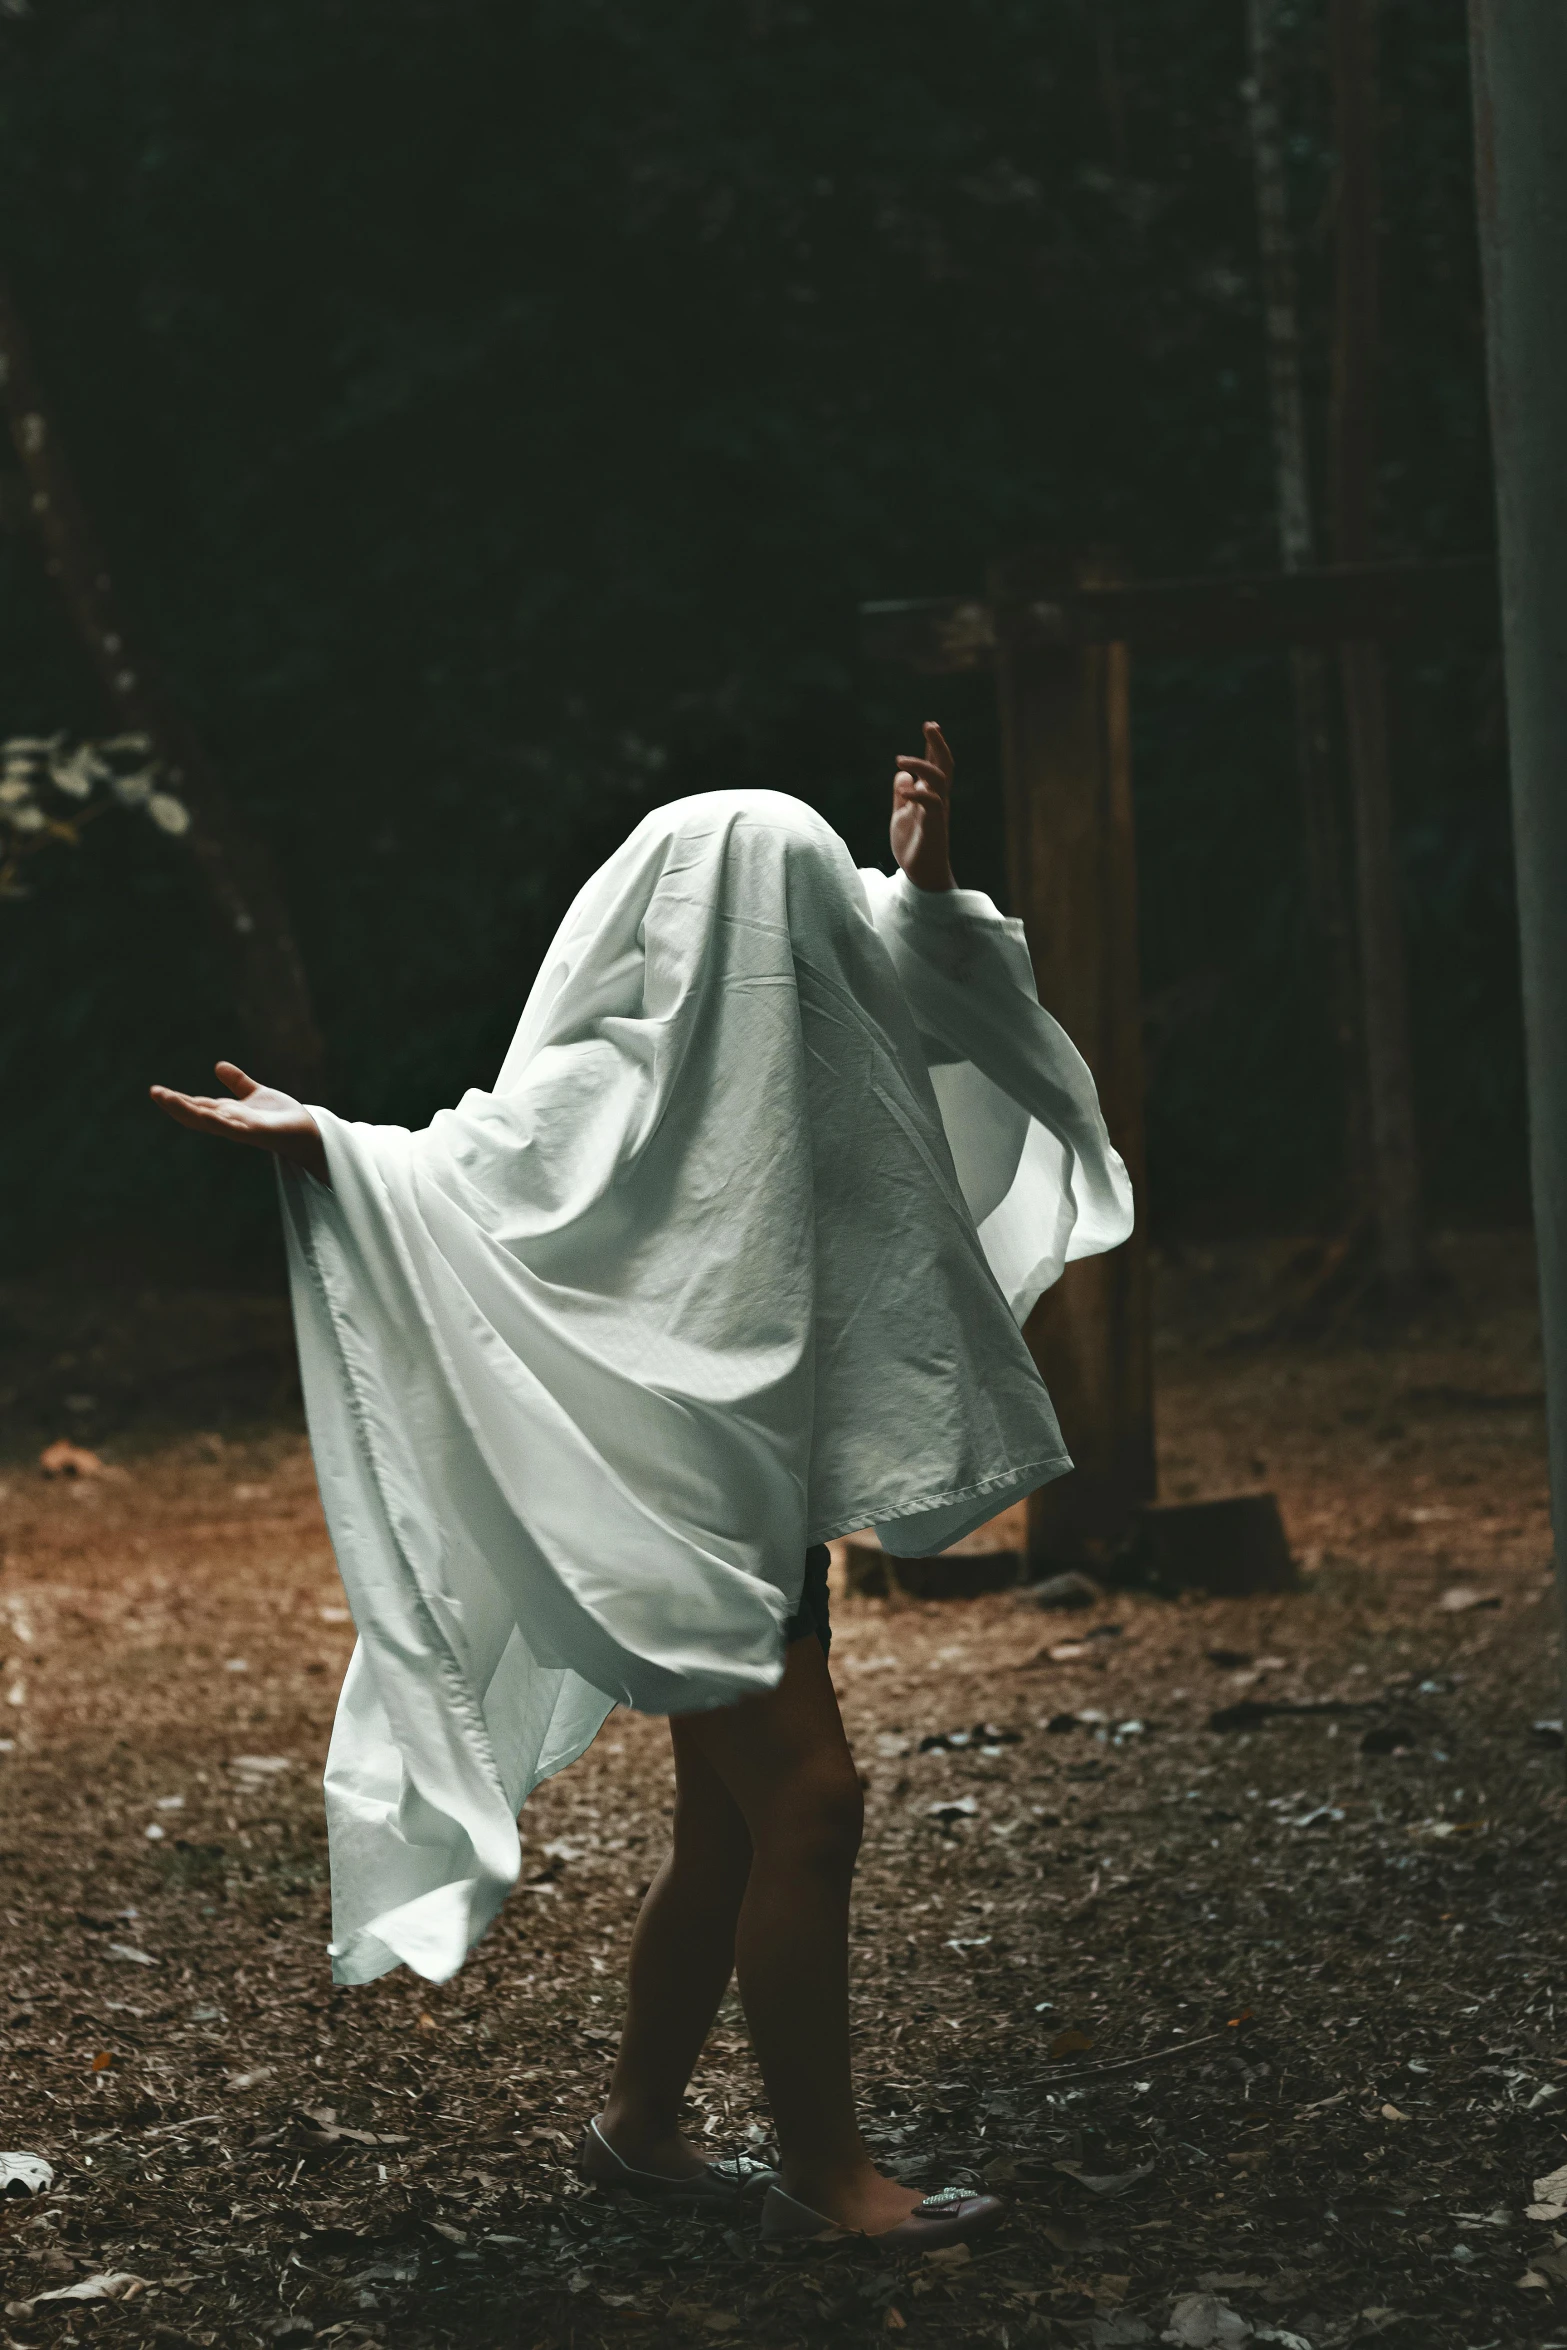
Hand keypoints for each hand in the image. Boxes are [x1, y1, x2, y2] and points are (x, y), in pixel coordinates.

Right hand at [149, 1061, 329, 1184]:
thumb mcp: (256, 1093)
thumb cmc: (282, 1117)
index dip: (177, 1099)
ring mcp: (241, 1129)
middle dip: (175, 1104)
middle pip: (196, 1114)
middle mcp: (230, 1122)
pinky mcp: (257, 1133)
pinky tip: (204, 1114)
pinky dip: (216, 1120)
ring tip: (167, 1099)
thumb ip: (238, 1082)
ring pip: (208, 1121)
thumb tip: (218, 1065)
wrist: (309, 1133)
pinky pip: (232, 1128)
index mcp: (228, 1113)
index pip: (197, 1105)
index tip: (156, 1090)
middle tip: (154, 1092)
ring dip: (187, 1110)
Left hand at [889, 719, 954, 891]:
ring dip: (922, 766)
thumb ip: (902, 795)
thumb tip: (903, 775)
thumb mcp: (901, 815)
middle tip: (929, 725)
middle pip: (944, 765)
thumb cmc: (913, 845)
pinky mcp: (934, 826)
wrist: (920, 874)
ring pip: (940, 780)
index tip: (930, 725)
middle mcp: (938, 799)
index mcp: (930, 794)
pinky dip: (918, 794)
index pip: (935, 764)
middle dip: (938, 744)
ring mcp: (937, 812)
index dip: (934, 745)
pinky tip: (904, 791)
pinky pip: (932, 804)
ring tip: (900, 760)